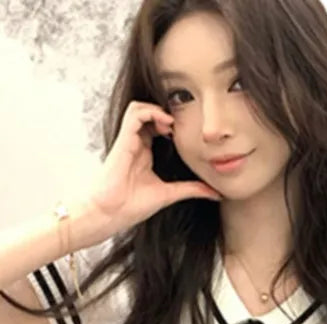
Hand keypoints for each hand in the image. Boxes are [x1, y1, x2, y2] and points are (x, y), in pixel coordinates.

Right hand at [86, 100, 220, 235]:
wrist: (110, 214)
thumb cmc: (131, 206)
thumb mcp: (169, 194)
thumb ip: (191, 189)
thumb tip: (216, 193)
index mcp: (144, 153)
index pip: (158, 126)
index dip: (174, 124)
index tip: (189, 134)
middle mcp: (136, 143)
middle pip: (150, 113)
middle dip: (168, 114)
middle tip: (183, 127)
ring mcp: (129, 140)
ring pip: (141, 107)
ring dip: (159, 110)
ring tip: (172, 125)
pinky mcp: (123, 139)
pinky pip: (135, 113)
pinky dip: (151, 112)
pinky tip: (165, 124)